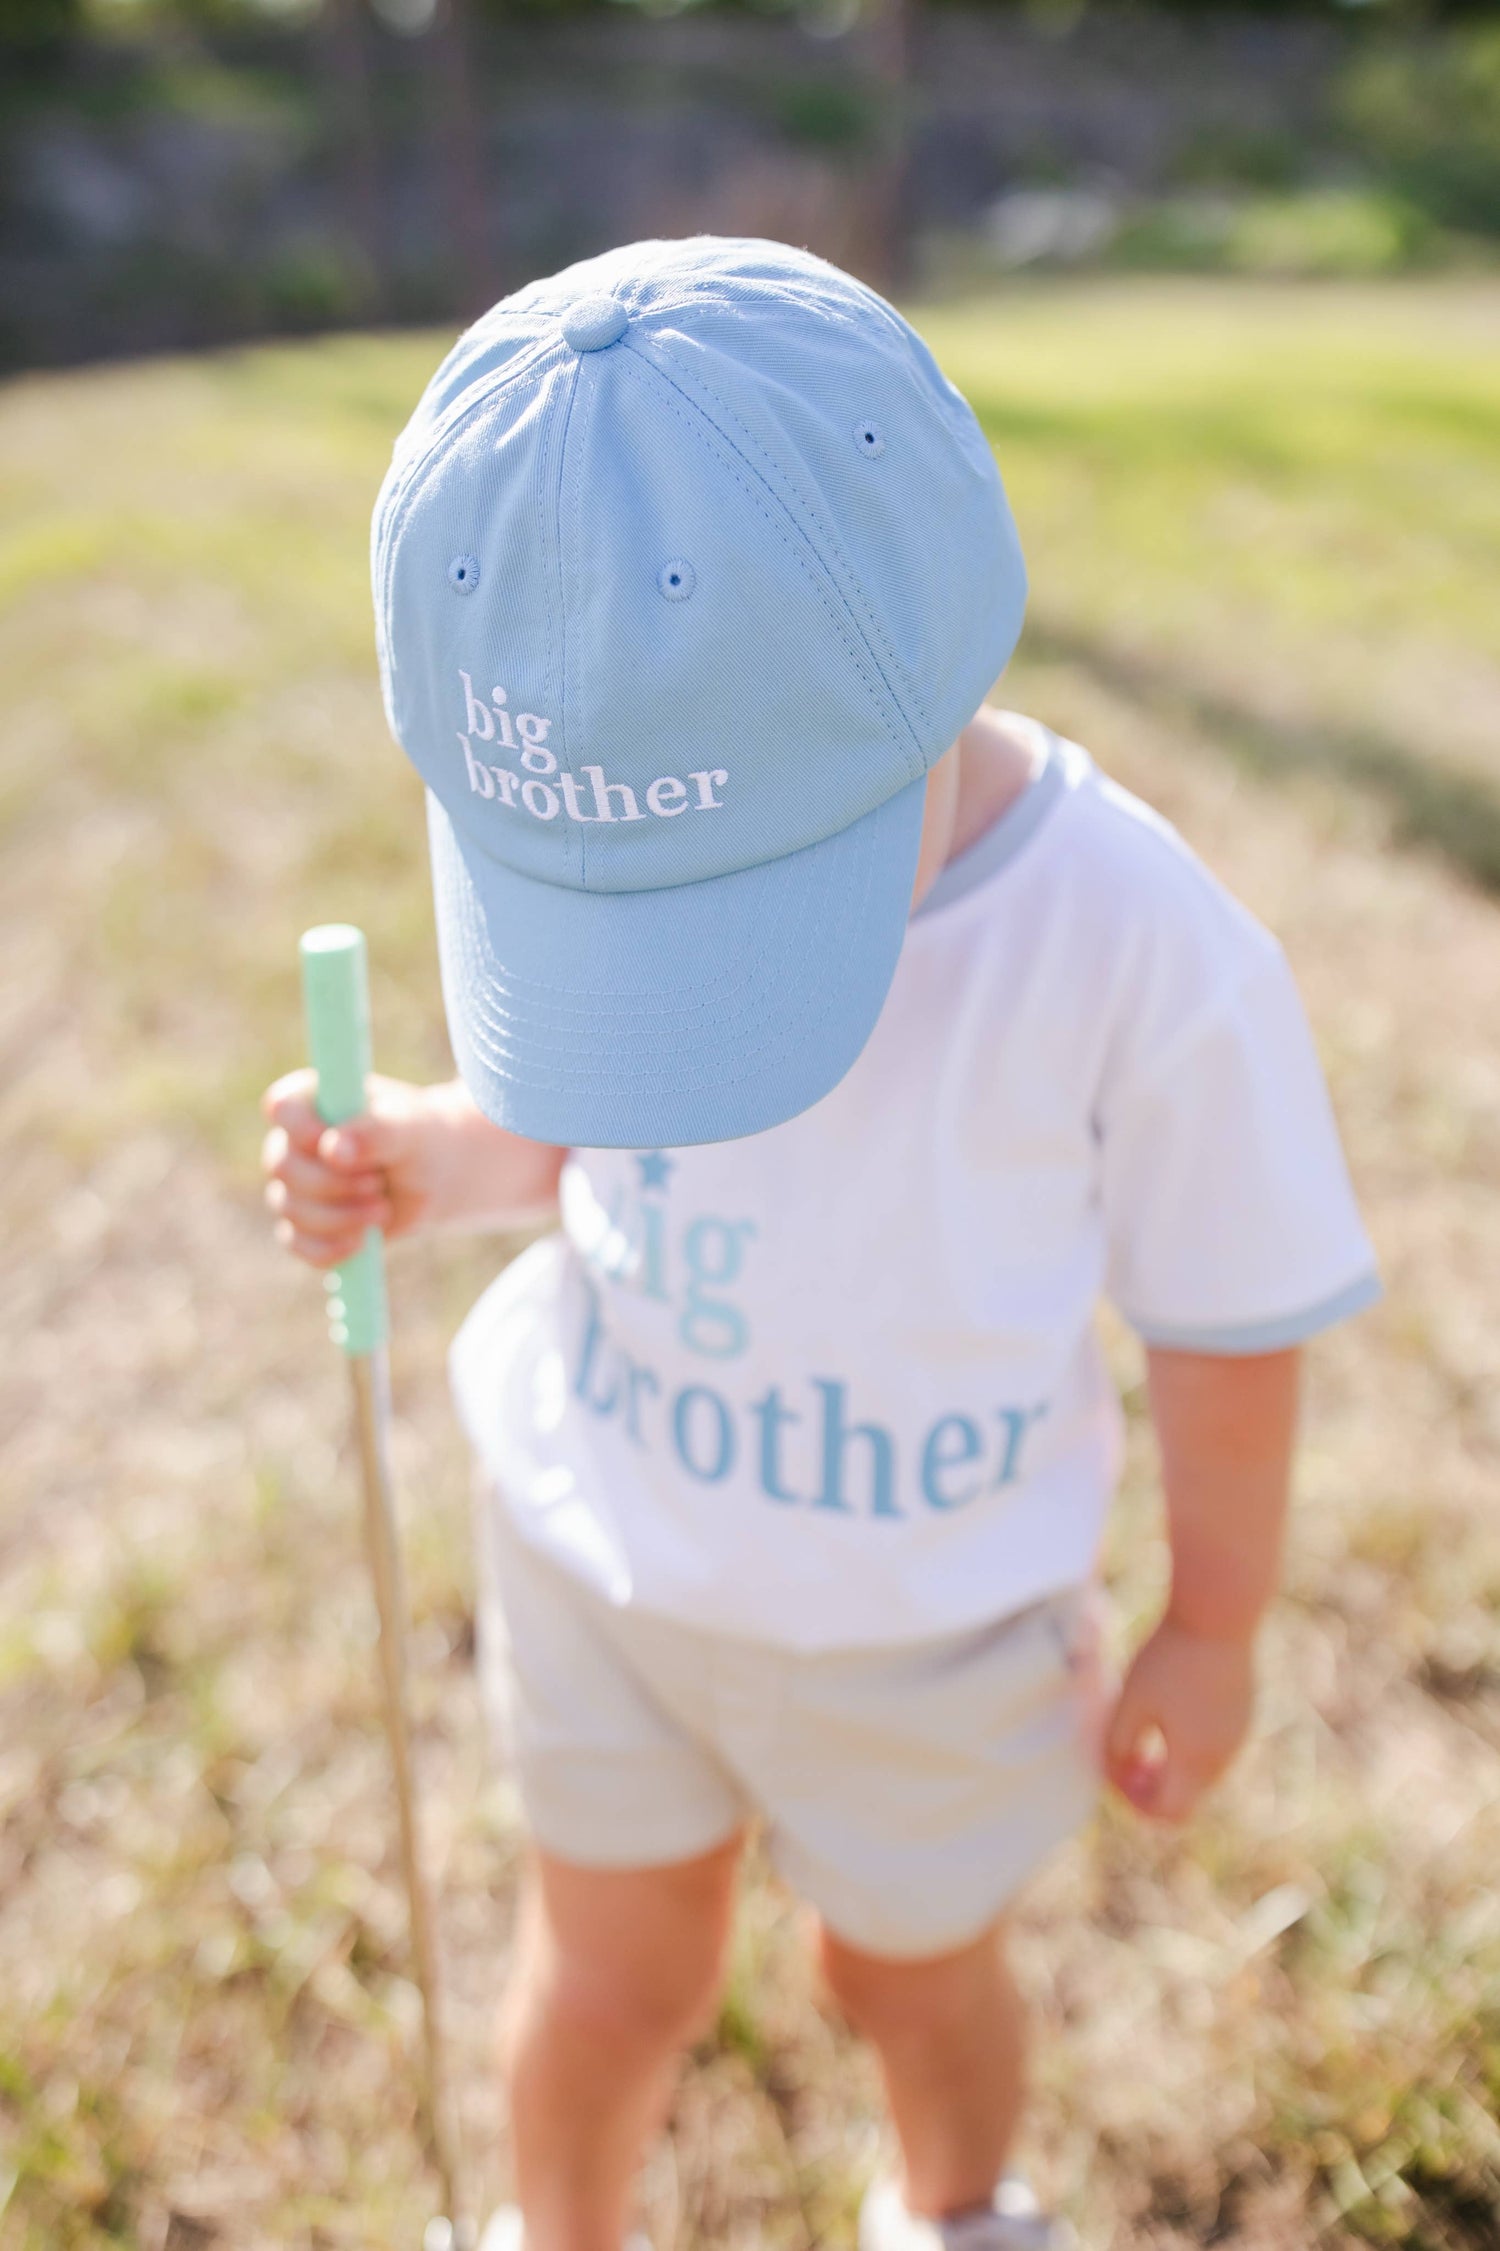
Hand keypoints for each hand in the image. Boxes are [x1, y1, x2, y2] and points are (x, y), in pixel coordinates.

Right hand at [261, 1070, 459, 1266]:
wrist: (435, 1178)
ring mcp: (295, 1184)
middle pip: (283, 1167)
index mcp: (313, 1099)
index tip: (336, 1145)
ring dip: (340, 1217)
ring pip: (291, 1209)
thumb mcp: (409, 1128)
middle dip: (334, 1183)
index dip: (304, 1131)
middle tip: (378, 1183)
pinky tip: (361, 1243)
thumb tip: (333, 1150)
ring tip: (383, 1208)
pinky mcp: (305, 1224)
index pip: (281, 1107)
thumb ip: (375, 1131)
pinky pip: (298, 1243)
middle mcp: (294, 1140)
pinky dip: (328, 1248)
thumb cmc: (420, 1138)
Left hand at [1102, 1614, 1255, 1823]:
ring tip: (1143, 1730)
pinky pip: (1214, 1748)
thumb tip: (1117, 1769)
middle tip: (1124, 1756)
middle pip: (1185, 1797)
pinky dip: (1189, 1746)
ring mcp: (1238, 1736)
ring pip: (1200, 1774)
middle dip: (1150, 1785)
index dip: (1134, 1804)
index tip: (1116, 1771)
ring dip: (1170, 1765)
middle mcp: (1223, 1758)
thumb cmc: (1169, 1657)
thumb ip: (1119, 1745)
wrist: (1219, 1613)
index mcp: (1194, 1761)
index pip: (1167, 1814)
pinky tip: (1169, 1710)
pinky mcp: (1243, 1714)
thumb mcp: (1131, 1701)